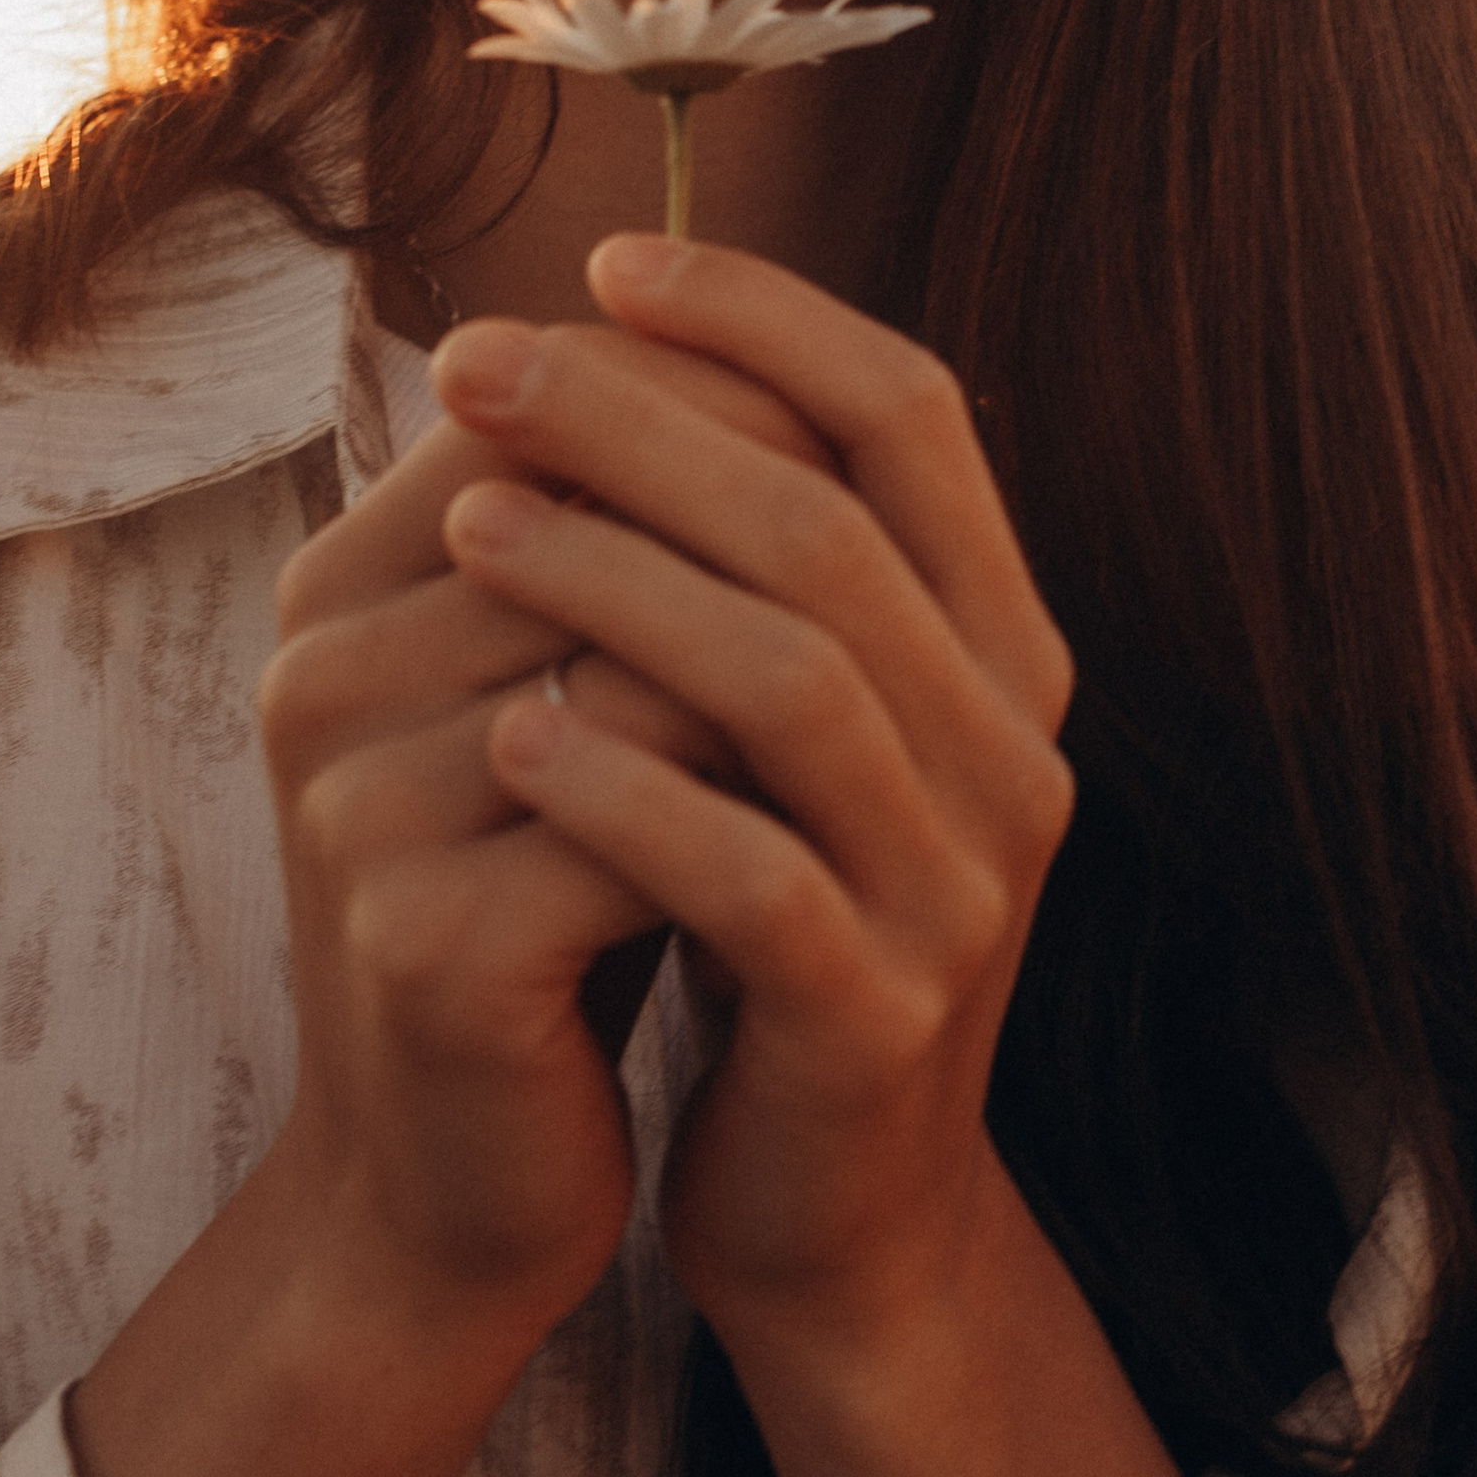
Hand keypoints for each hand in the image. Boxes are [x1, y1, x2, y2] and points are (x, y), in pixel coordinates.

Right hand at [256, 314, 843, 1348]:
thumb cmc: (539, 907)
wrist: (445, 1187)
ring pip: (632, 666)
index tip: (852, 454)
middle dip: (764, 542)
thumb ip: (616, 549)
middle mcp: (315, 673)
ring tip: (869, 720)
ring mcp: (354, 804)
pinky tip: (817, 849)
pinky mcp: (423, 939)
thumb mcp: (560, 706)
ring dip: (769, 687)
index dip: (710, 407)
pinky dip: (743, 825)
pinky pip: (636, 829)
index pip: (536, 412)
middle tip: (903, 578)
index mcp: (332, 589)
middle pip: (592, 522)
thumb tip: (790, 366)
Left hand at [433, 233, 1075, 1354]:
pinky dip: (627, 796)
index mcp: (999, 645)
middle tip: (474, 364)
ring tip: (466, 529)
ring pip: (796, 683)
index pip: (911, 412)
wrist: (837, 1214)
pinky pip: (753, 876)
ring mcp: (959, 888)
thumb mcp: (789, 726)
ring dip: (617, 587)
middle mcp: (1010, 748)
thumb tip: (611, 343)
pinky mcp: (877, 1018)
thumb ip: (758, 564)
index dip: (765, 317)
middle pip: (830, 523)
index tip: (605, 262)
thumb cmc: (773, 920)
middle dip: (640, 424)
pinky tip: (509, 743)